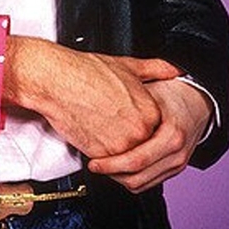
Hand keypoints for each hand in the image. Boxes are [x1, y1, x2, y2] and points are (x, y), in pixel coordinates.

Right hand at [3, 37, 181, 157]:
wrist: (56, 80)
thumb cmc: (85, 72)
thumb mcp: (126, 65)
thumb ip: (155, 69)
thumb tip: (172, 68)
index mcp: (151, 111)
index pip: (153, 129)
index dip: (135, 123)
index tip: (123, 116)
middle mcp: (140, 130)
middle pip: (140, 145)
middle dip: (125, 138)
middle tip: (109, 123)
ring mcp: (121, 145)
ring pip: (125, 157)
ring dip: (114, 149)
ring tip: (99, 128)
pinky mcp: (102, 156)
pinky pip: (107, 163)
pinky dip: (100, 155)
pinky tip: (91, 134)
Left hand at [87, 78, 212, 191]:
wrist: (198, 101)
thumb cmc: (172, 93)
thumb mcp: (150, 91)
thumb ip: (129, 101)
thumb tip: (97, 105)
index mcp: (171, 136)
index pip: (137, 160)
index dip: (111, 164)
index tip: (93, 161)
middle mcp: (177, 155)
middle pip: (138, 178)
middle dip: (111, 174)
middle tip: (94, 165)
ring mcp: (177, 164)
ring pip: (142, 185)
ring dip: (120, 178)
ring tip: (104, 165)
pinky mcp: (174, 169)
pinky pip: (148, 182)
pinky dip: (131, 178)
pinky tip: (118, 166)